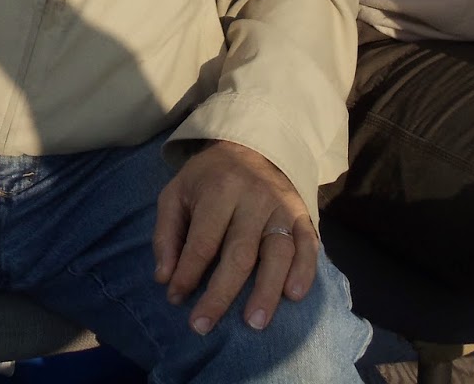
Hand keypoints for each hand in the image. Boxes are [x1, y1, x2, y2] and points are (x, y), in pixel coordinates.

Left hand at [152, 141, 318, 334]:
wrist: (251, 147)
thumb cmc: (208, 179)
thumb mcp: (176, 193)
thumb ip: (167, 234)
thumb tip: (164, 278)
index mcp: (218, 190)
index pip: (202, 241)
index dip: (188, 273)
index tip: (175, 298)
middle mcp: (254, 198)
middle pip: (240, 254)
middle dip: (220, 294)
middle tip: (203, 327)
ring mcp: (282, 207)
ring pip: (278, 253)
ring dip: (266, 290)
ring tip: (254, 323)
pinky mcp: (303, 215)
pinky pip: (309, 245)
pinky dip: (304, 271)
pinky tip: (294, 295)